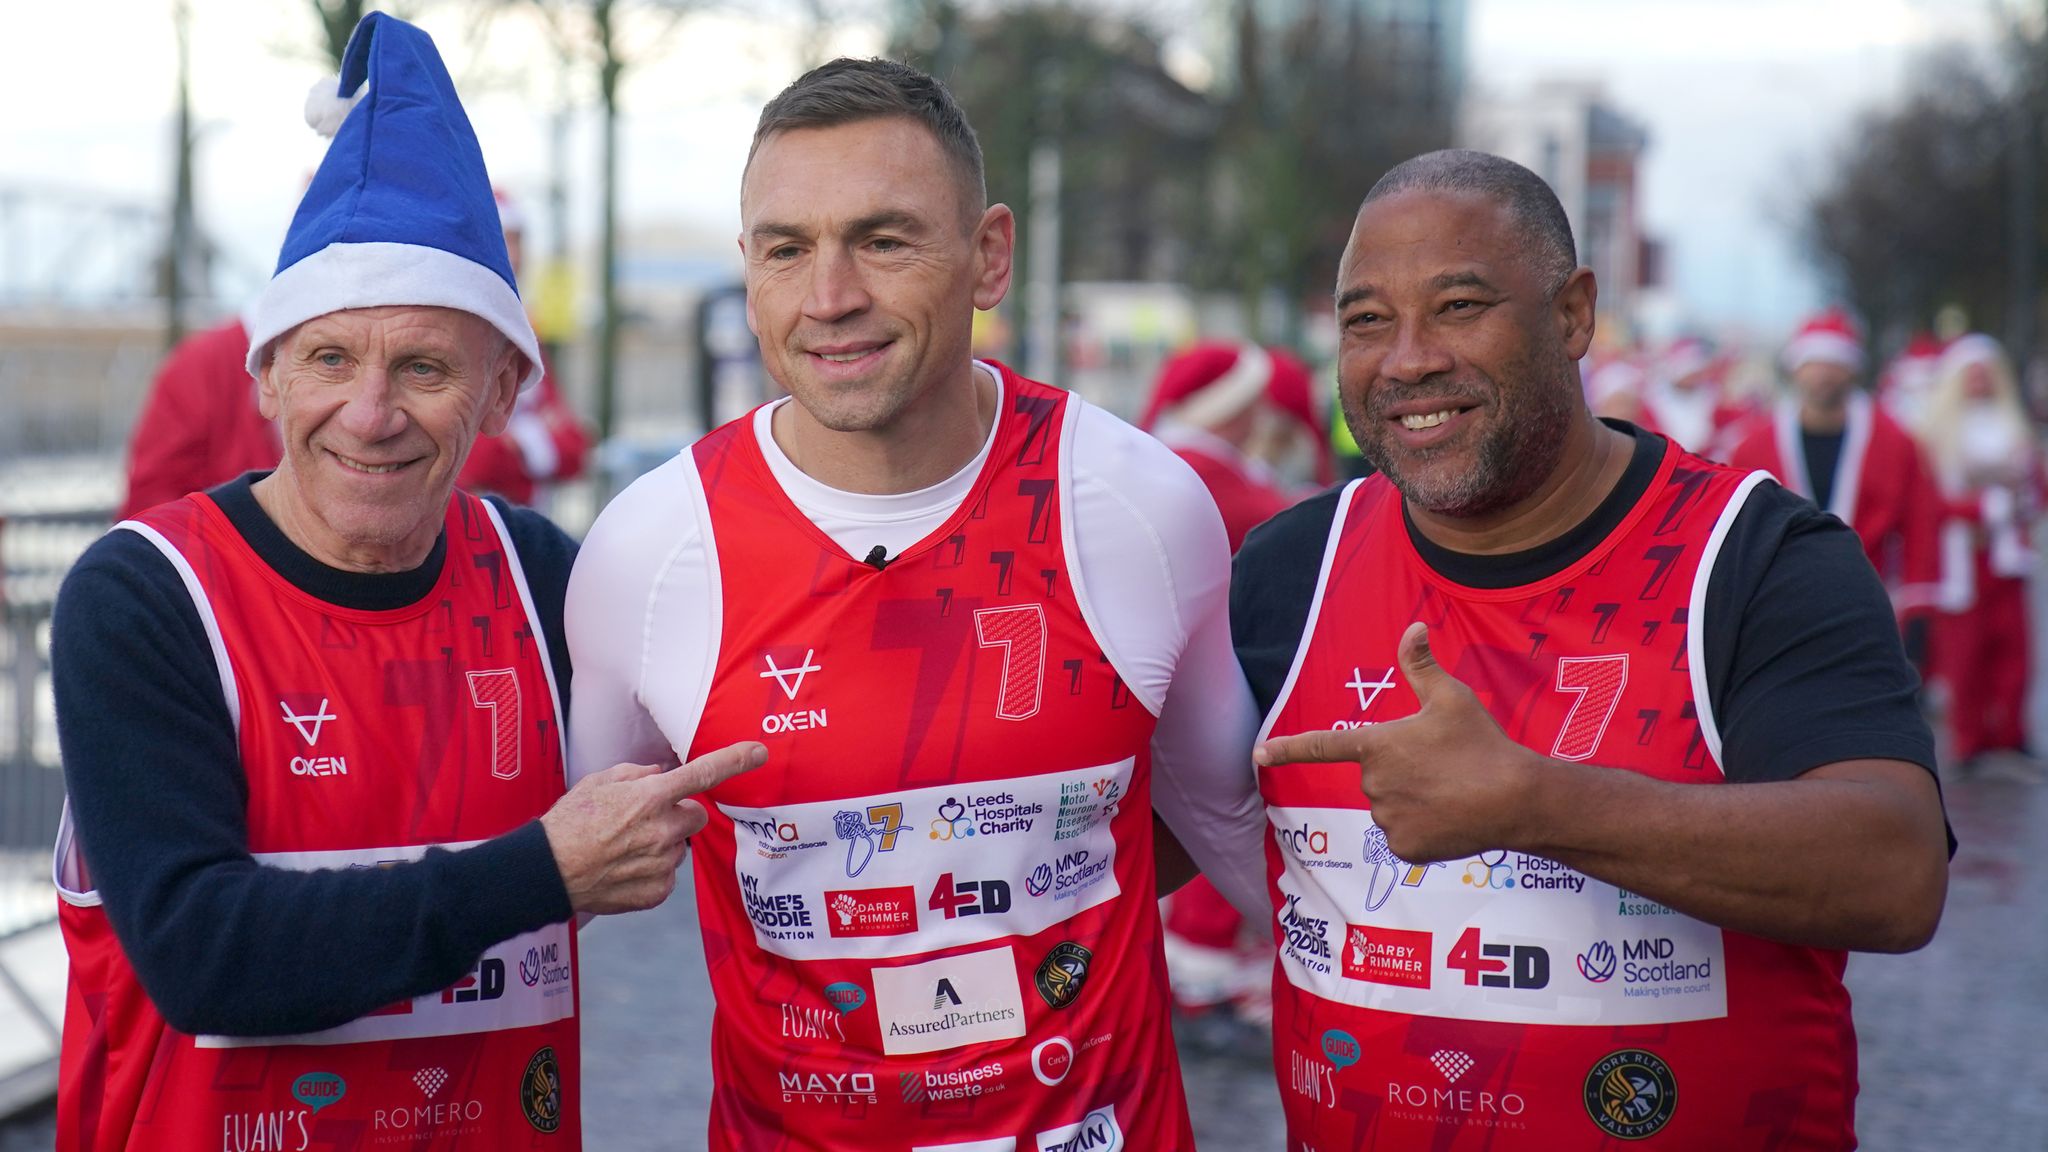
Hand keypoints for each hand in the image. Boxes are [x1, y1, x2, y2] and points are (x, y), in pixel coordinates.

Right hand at [540, 742, 765, 914]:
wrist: (547, 871)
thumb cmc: (568, 823)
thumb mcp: (598, 782)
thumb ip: (636, 775)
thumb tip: (660, 774)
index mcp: (650, 797)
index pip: (702, 774)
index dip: (734, 761)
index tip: (758, 753)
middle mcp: (663, 829)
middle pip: (696, 817)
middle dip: (679, 816)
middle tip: (645, 820)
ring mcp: (662, 863)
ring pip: (679, 848)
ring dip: (662, 845)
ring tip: (624, 848)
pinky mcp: (657, 891)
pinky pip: (667, 876)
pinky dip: (652, 872)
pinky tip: (623, 869)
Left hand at [1255, 622, 1537, 862]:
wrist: (1515, 799)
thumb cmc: (1481, 743)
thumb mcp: (1452, 698)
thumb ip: (1422, 666)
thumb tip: (1413, 627)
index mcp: (1377, 746)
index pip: (1322, 746)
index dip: (1287, 749)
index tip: (1258, 754)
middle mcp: (1372, 785)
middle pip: (1375, 778)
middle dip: (1400, 773)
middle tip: (1441, 767)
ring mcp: (1386, 819)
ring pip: (1389, 808)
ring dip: (1411, 801)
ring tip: (1450, 792)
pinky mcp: (1403, 848)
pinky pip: (1403, 836)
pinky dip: (1422, 829)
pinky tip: (1450, 818)